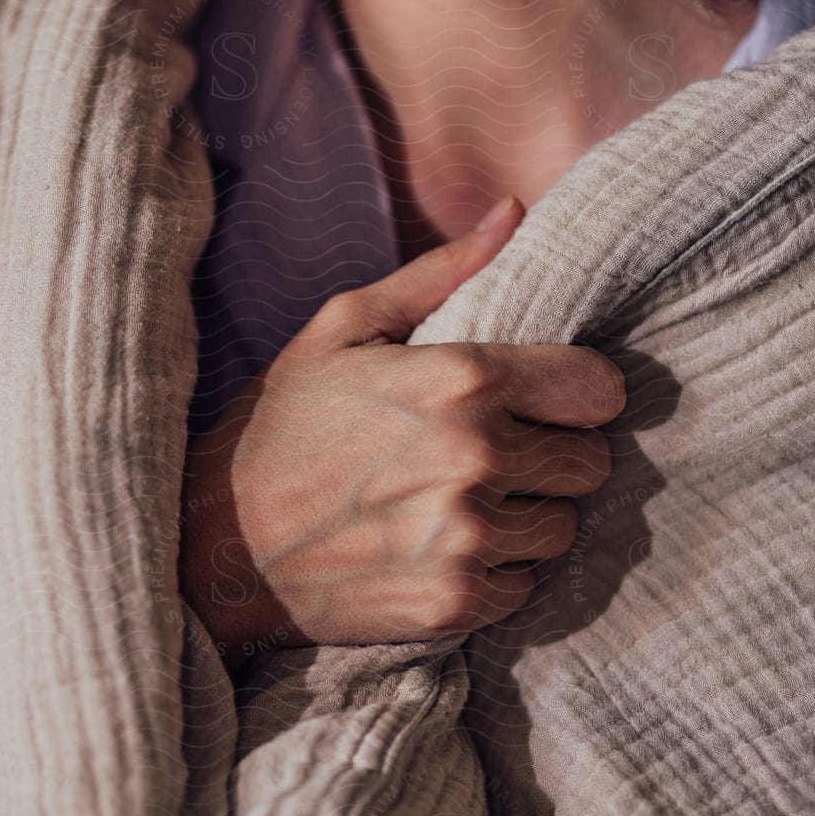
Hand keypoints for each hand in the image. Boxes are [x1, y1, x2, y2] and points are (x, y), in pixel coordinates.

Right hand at [179, 196, 624, 669]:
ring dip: (525, 519)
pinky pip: (525, 586)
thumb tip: (515, 212)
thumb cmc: (281, 426)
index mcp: (462, 379)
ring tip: (459, 505)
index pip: (599, 390)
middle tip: (489, 458)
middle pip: (590, 464)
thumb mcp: (344, 328)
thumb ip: (441, 273)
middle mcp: (475, 458)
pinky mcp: (454, 602)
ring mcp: (466, 537)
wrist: (215, 543)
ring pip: (562, 528)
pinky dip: (494, 574)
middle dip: (550, 457)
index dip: (576, 394)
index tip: (543, 404)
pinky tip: (438, 551)